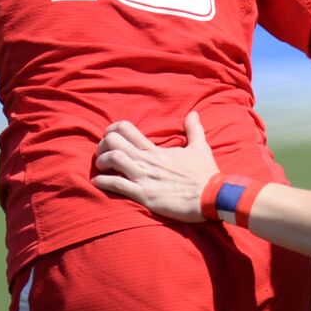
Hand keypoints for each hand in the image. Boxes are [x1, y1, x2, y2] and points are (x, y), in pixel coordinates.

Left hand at [91, 111, 220, 222]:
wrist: (212, 196)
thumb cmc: (205, 174)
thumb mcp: (200, 148)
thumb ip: (194, 130)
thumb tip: (194, 113)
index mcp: (156, 150)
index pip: (127, 129)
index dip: (112, 130)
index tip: (110, 137)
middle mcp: (148, 161)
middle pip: (114, 142)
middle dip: (102, 146)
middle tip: (103, 153)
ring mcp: (145, 178)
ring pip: (113, 160)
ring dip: (101, 162)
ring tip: (101, 168)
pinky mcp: (145, 195)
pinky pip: (117, 185)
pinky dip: (103, 182)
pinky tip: (98, 183)